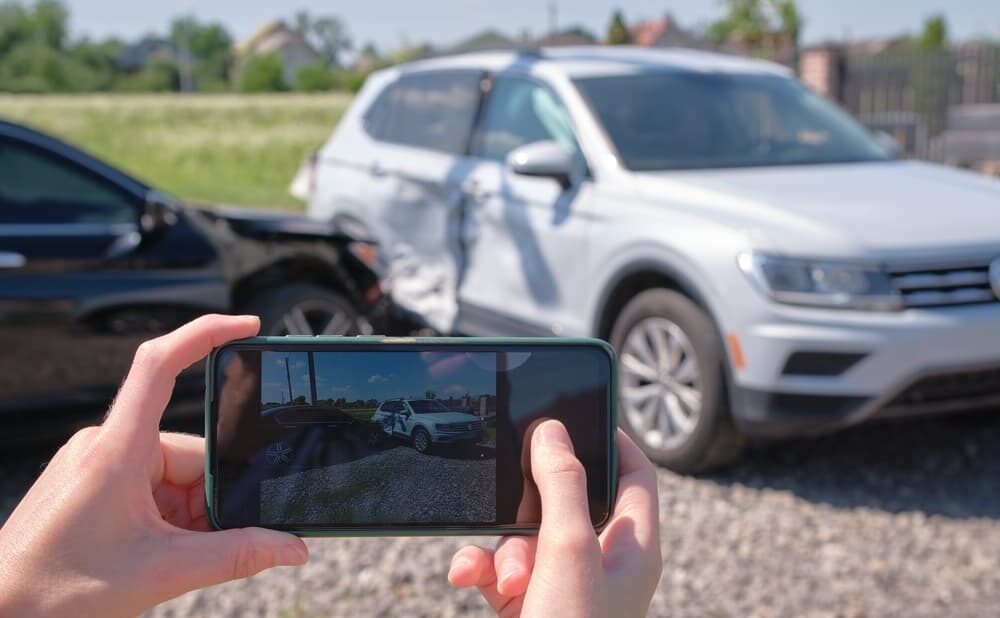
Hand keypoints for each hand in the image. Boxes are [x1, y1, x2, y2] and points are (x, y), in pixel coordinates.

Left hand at [0, 315, 307, 616]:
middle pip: (190, 451)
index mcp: (117, 450)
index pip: (161, 365)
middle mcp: (106, 446)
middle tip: (201, 544)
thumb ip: (237, 556)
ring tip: (169, 559)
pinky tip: (160, 553)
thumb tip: (291, 547)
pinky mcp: (94, 485)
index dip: (206, 334)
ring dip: (188, 516)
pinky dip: (169, 520)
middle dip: (209, 497)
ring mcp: (98, 465)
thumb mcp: (162, 572)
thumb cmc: (54, 592)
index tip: (248, 327)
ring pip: (174, 476)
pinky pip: (152, 488)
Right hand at [448, 421, 661, 616]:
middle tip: (516, 508)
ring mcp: (564, 582)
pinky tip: (467, 575)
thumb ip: (562, 486)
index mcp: (633, 546)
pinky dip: (481, 568)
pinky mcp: (529, 600)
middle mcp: (602, 562)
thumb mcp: (568, 551)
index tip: (576, 412)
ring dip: (504, 551)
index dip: (611, 439)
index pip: (634, 473)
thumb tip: (552, 431)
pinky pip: (499, 565)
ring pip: (525, 534)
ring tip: (509, 578)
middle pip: (566, 500)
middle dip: (529, 507)